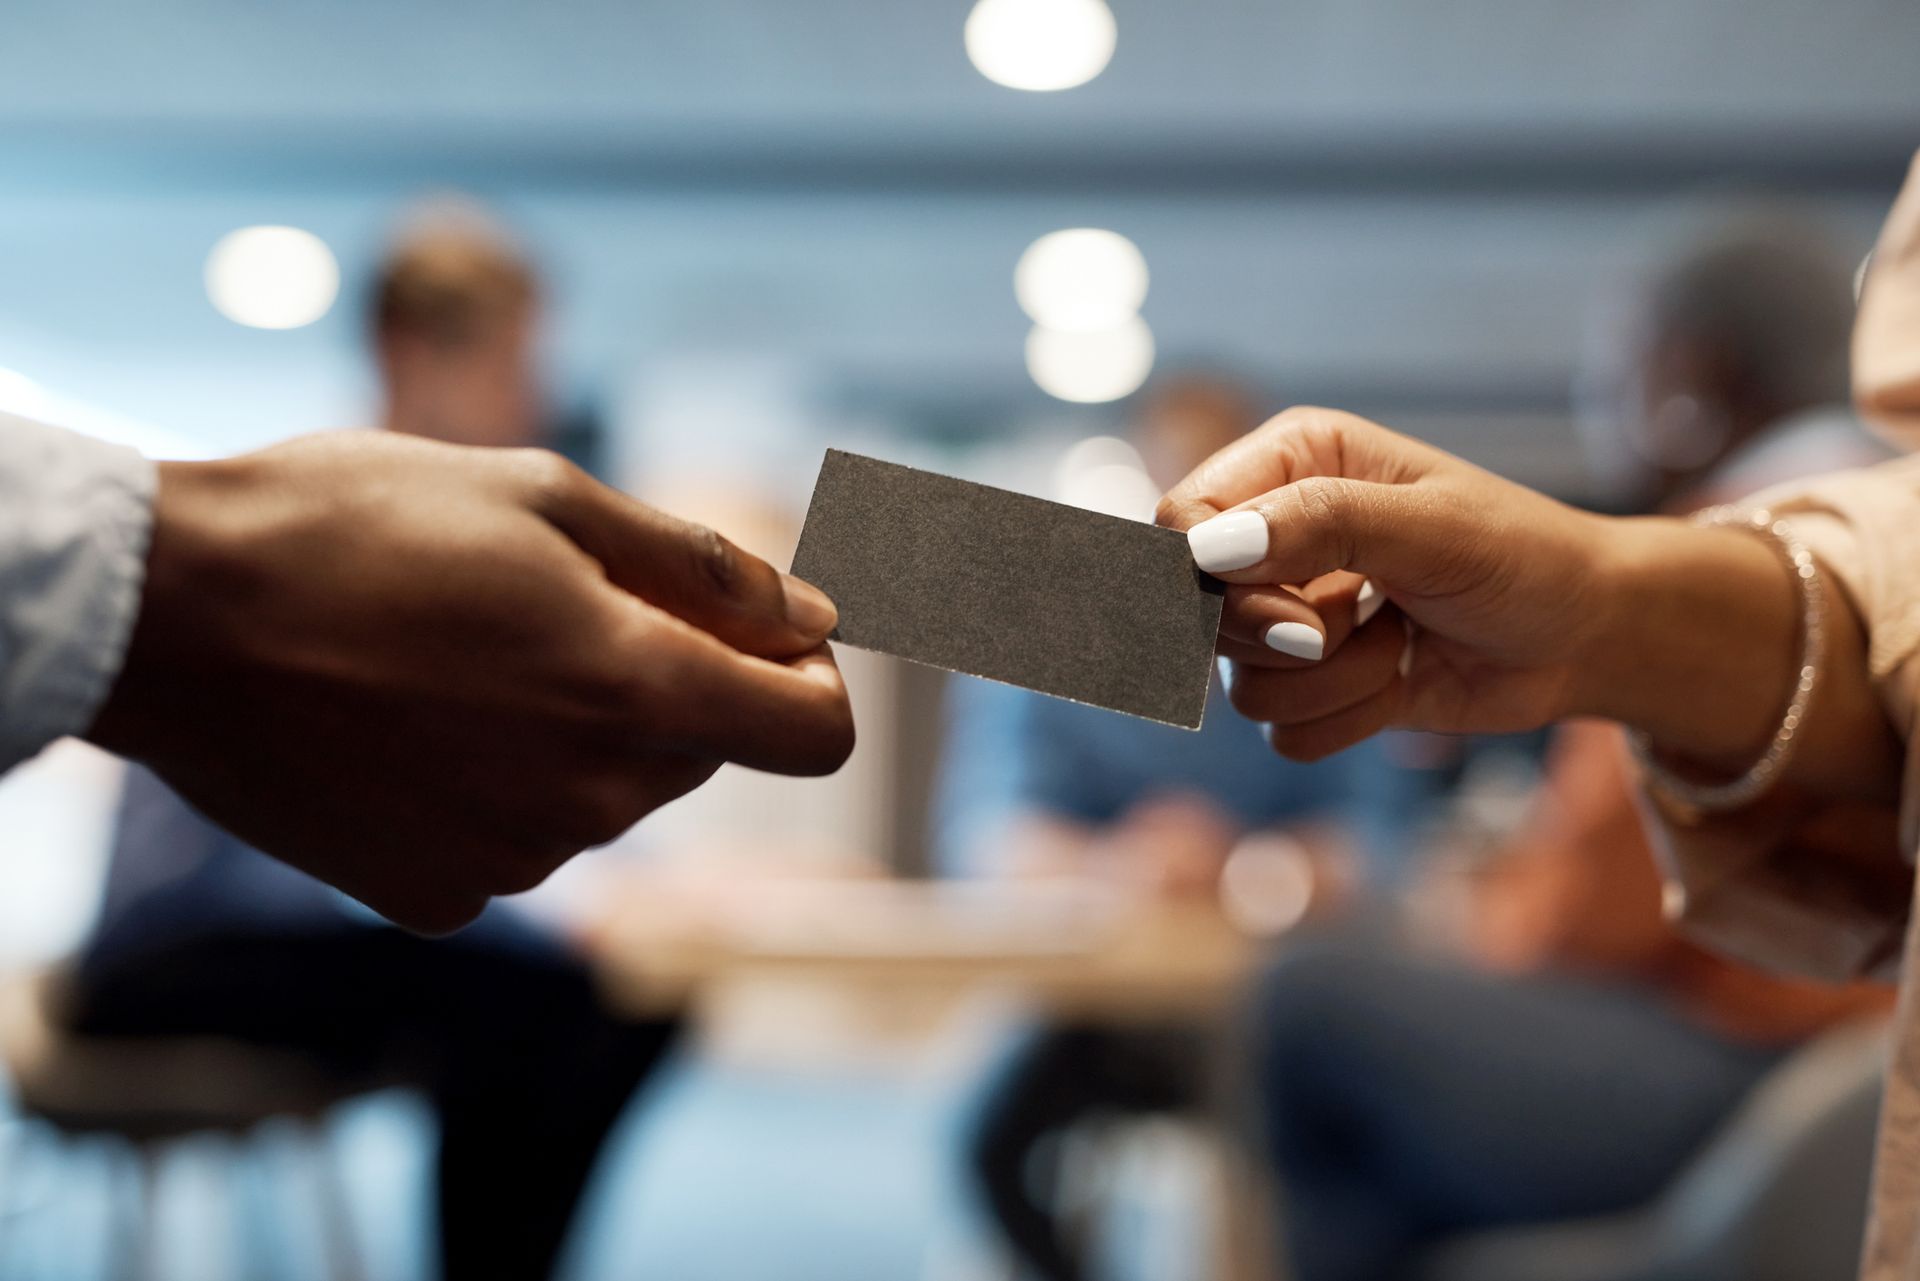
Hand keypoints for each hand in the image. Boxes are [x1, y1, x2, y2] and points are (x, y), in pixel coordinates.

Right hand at [87, 431, 854, 933]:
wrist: (171, 615)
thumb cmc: (359, 523)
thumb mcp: (547, 495)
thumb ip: (704, 568)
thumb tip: (815, 616)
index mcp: (634, 688)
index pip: (815, 736)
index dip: (813, 681)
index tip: (768, 637)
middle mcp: (590, 797)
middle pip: (703, 751)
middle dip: (671, 679)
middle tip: (560, 603)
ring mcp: (512, 861)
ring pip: (613, 794)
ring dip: (583, 729)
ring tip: (466, 654)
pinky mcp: (438, 897)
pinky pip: (522, 840)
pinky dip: (501, 786)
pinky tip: (417, 725)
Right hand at [1157, 407, 1615, 758]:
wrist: (1586, 636)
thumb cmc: (1523, 556)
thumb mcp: (1429, 527)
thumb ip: (1319, 523)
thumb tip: (1207, 550)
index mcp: (1293, 463)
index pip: (1183, 520)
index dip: (1213, 579)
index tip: (1293, 613)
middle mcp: (1278, 535)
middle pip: (1199, 612)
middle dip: (1284, 637)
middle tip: (1359, 623)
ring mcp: (1291, 614)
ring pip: (1241, 683)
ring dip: (1334, 680)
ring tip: (1399, 641)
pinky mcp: (1315, 684)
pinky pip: (1282, 731)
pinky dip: (1348, 719)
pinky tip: (1399, 680)